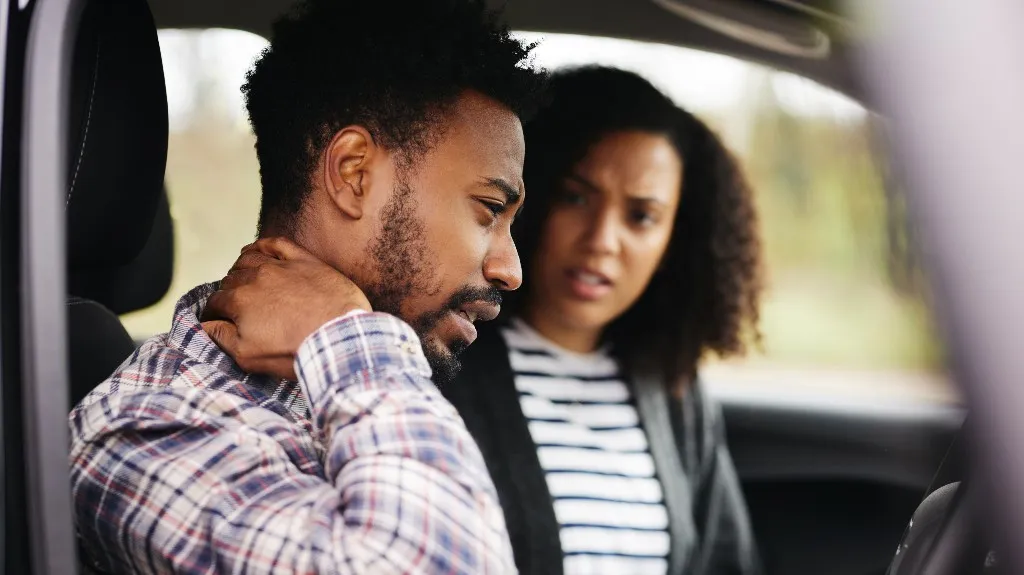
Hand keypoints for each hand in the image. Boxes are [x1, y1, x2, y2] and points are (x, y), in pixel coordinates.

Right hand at [201, 237, 371, 378]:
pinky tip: (257, 251)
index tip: (217, 321)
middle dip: (228, 294)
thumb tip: (205, 325)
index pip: (215, 303)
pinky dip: (262, 246)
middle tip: (236, 307)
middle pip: (231, 281)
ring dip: (240, 269)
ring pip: (249, 259)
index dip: (213, 314)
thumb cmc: (296, 351)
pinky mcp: (305, 261)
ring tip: (242, 279)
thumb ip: (221, 337)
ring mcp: (281, 266)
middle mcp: (256, 277)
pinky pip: (276, 244)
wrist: (339, 339)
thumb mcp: (248, 356)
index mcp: (240, 300)